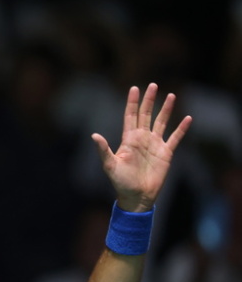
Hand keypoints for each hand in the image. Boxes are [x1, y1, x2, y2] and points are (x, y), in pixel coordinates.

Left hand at [92, 83, 191, 211]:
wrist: (137, 196)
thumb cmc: (121, 182)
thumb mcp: (110, 165)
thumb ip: (103, 150)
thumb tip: (94, 135)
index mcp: (128, 139)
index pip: (131, 116)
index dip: (132, 103)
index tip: (134, 88)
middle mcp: (142, 139)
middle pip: (146, 115)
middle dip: (149, 100)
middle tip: (153, 85)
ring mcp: (154, 144)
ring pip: (161, 122)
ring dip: (166, 110)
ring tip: (171, 96)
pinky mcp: (166, 153)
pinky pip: (175, 137)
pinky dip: (182, 128)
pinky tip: (187, 118)